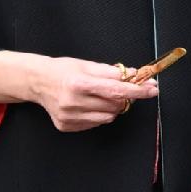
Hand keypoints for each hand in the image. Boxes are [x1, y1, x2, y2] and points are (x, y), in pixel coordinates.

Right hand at [0, 51, 159, 133]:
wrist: (37, 82)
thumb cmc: (63, 70)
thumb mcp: (88, 65)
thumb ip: (113, 72)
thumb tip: (136, 75)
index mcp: (79, 83)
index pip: (116, 90)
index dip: (137, 90)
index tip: (152, 89)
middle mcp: (72, 102)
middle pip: (114, 105)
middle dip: (124, 97)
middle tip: (121, 89)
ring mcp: (68, 117)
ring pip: (108, 117)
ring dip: (112, 107)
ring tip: (99, 96)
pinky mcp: (66, 126)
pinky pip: (95, 123)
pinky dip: (99, 114)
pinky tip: (88, 105)